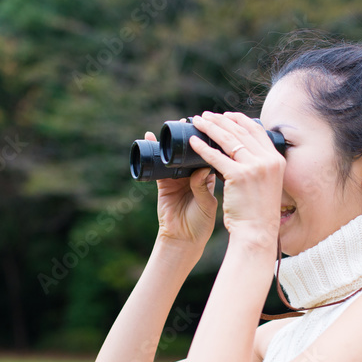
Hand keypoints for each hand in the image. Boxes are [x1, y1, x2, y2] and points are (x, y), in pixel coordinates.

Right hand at [149, 130, 217, 247]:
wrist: (184, 239)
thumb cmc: (201, 224)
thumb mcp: (207, 204)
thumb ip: (203, 187)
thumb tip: (202, 169)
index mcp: (208, 178)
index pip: (210, 155)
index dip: (210, 142)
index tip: (211, 127)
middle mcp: (193, 175)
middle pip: (191, 152)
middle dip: (191, 137)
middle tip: (191, 121)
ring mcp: (177, 178)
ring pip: (174, 156)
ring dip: (171, 142)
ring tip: (171, 126)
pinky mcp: (163, 183)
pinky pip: (157, 166)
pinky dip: (153, 153)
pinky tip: (150, 139)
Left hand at [188, 112, 284, 248]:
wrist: (257, 232)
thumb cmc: (258, 212)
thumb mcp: (266, 184)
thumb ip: (259, 167)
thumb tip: (243, 153)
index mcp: (276, 160)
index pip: (257, 131)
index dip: (240, 120)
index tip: (227, 115)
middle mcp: (268, 160)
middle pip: (241, 132)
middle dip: (221, 120)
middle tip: (206, 115)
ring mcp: (254, 167)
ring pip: (228, 140)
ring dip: (210, 128)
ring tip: (198, 122)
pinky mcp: (239, 176)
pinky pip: (216, 157)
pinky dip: (203, 148)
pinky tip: (193, 142)